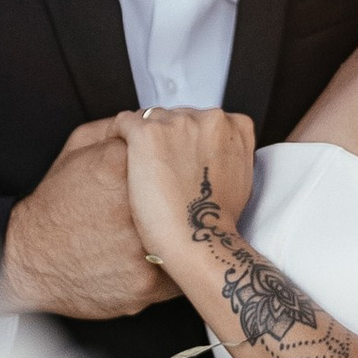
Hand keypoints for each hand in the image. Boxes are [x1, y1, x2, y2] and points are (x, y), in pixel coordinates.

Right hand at [0, 118, 173, 318]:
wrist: (29, 260)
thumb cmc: (54, 207)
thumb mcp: (75, 150)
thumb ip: (114, 130)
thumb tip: (148, 123)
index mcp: (120, 168)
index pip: (169, 156)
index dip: (170, 167)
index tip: (165, 174)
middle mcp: (134, 208)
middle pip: (184, 197)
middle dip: (180, 201)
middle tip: (168, 205)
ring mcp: (143, 250)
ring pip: (189, 238)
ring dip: (182, 235)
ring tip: (163, 233)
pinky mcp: (148, 284)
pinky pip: (180, 272)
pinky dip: (173, 266)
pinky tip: (153, 258)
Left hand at [117, 106, 256, 274]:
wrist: (198, 241)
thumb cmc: (216, 221)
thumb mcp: (240, 180)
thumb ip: (226, 155)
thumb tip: (211, 152)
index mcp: (235, 126)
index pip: (203, 118)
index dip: (186, 140)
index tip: (178, 156)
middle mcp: (208, 118)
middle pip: (176, 116)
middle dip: (167, 139)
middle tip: (158, 169)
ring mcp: (178, 123)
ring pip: (151, 119)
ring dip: (144, 140)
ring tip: (139, 169)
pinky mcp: (147, 133)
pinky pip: (124, 123)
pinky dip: (118, 136)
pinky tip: (118, 156)